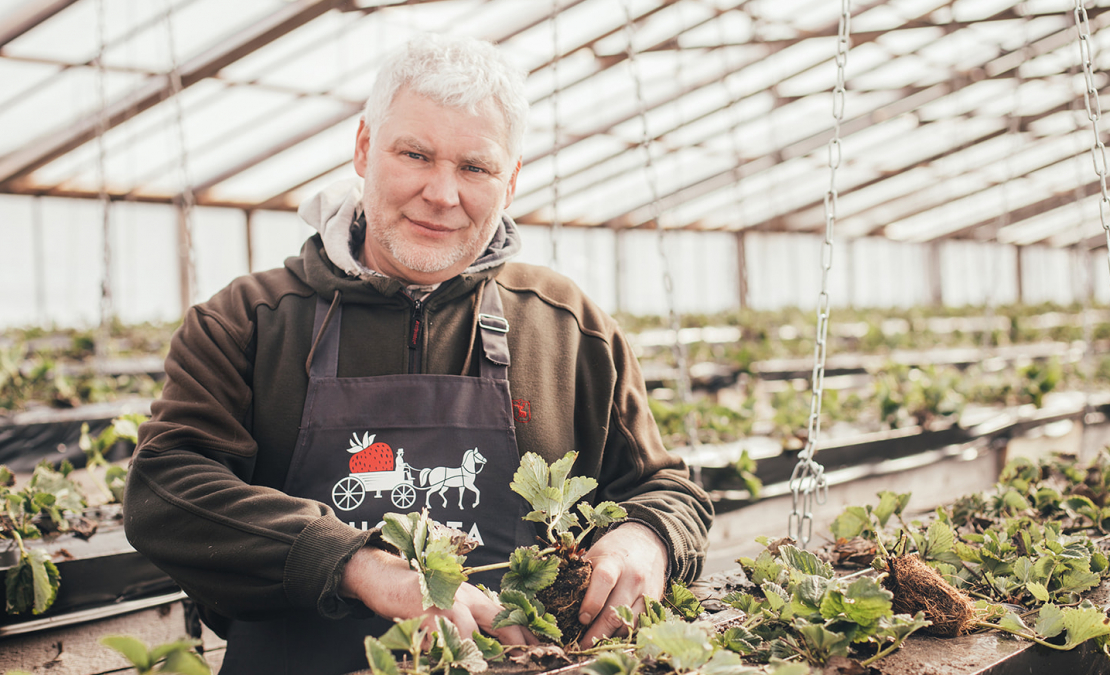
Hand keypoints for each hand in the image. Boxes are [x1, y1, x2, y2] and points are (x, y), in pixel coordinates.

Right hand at [341, 546, 535, 645]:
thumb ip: (471, 622)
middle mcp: (464, 596)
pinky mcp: (423, 609)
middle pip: (498, 617)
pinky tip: (454, 661)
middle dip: (514, 641)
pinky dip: (449, 649)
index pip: (506, 614)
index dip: (525, 633)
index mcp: (474, 596)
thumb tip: (492, 646)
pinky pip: (440, 634)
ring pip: (469, 629)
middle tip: (526, 660)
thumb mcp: (451, 605)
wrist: (387, 579)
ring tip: (485, 667)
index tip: (540, 649)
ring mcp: (444, 601)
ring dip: (478, 652)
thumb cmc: (422, 597)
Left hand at [578, 522, 667, 645]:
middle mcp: (633, 577)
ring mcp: (646, 590)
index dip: (591, 602)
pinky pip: (639, 624)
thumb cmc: (614, 551)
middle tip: (582, 645)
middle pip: (616, 610)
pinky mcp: (655, 601)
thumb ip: (583, 575)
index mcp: (614, 561)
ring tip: (596, 640)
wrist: (647, 543)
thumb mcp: (596, 554)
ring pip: (629, 623)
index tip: (581, 619)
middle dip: (597, 632)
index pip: (604, 581)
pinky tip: (613, 633)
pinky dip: (625, 632)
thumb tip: (561, 601)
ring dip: (611, 635)